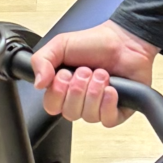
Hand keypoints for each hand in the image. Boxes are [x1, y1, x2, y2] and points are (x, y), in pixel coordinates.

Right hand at [30, 22, 158, 126]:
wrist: (125, 41)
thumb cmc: (95, 43)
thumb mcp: (61, 45)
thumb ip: (41, 60)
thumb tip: (37, 84)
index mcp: (63, 88)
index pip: (51, 106)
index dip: (58, 92)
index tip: (65, 74)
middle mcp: (79, 101)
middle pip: (69, 113)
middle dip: (79, 89)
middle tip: (86, 70)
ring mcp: (97, 108)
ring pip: (88, 116)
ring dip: (95, 92)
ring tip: (102, 74)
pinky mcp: (116, 111)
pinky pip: (107, 120)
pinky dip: (108, 103)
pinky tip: (112, 89)